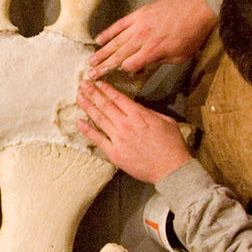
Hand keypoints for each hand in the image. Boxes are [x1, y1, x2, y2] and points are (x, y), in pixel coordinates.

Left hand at [76, 80, 192, 183]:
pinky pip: (97, 139)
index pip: (118, 98)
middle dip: (92, 93)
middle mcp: (126, 124)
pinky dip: (87, 130)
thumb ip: (149, 112)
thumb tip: (138, 108)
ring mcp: (118, 138)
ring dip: (87, 106)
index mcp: (139, 115)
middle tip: (83, 85)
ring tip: (79, 98)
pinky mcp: (114, 152)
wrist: (171, 168)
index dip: (106, 89)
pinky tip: (79, 122)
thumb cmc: (172, 146)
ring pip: (98, 118)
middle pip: (105, 105)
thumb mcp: (166, 121)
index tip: (98, 83)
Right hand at [86, 0, 216, 77]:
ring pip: (115, 41)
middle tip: (91, 73)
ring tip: (90, 60)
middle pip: (118, 55)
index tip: (121, 74)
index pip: (130, 65)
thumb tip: (145, 65)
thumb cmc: (191, 34)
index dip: (124, 71)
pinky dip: (108, 32)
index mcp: (153, 51)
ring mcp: (138, 25)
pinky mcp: (138, 15)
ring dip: (102, 52)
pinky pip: (119, 25)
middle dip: (103, 66)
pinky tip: (98, 40)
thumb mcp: (179, 56)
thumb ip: (159, 61)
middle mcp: (142, 39)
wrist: (196, 9)